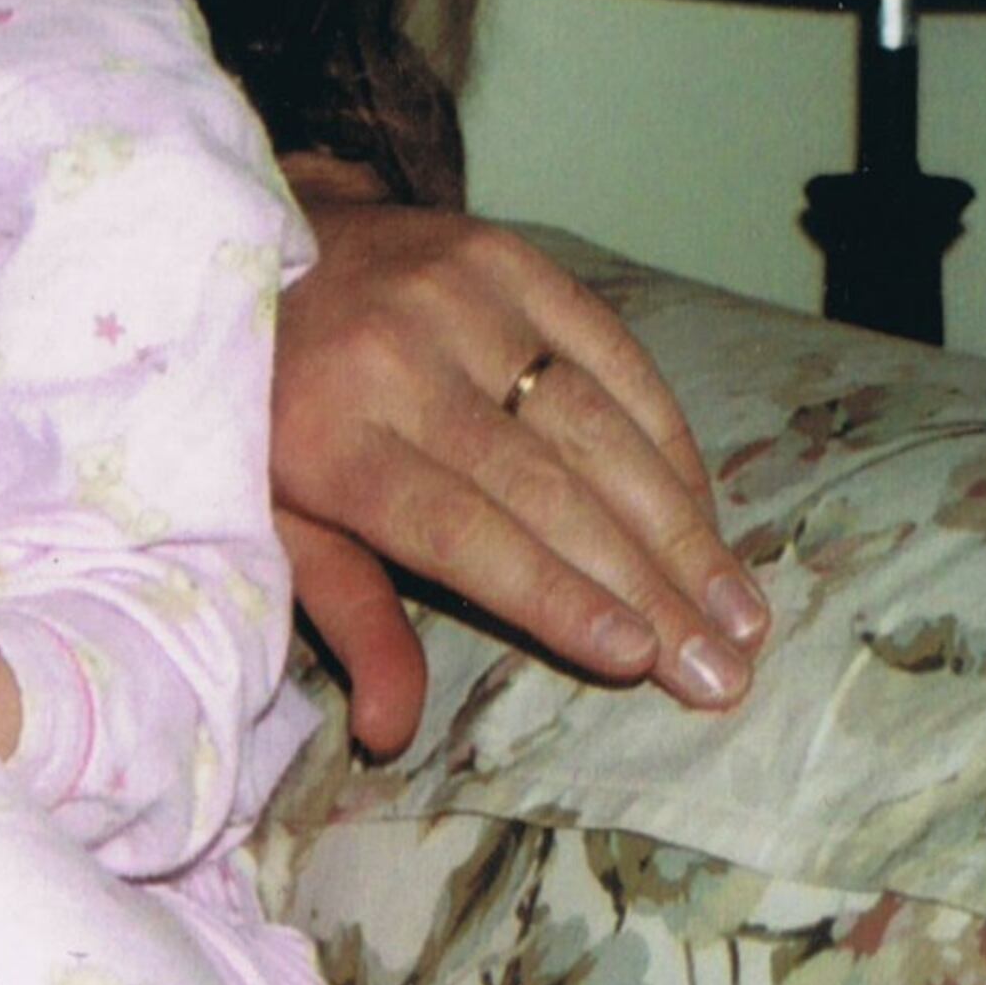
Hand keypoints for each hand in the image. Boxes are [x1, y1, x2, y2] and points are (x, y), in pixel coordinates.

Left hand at [273, 196, 769, 754]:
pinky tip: (707, 512)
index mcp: (327, 438)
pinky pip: (613, 352)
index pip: (458, 529)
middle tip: (723, 665)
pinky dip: (668, 437)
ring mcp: (460, 299)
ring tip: (741, 609)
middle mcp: (398, 360)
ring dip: (681, 524)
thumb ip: (347, 617)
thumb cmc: (265, 412)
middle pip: (546, 488)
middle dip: (647, 586)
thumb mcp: (275, 519)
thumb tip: (392, 736)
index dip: (552, 593)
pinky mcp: (509, 258)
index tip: (638, 656)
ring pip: (597, 425)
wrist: (243, 248)